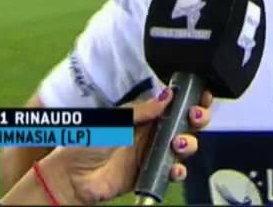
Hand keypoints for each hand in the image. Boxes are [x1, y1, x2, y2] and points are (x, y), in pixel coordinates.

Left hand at [41, 88, 212, 204]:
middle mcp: (150, 132)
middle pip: (185, 122)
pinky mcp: (150, 173)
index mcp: (143, 114)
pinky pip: (172, 170)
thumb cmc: (85, 143)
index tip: (201, 95)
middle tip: (195, 117)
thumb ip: (143, 110)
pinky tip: (174, 168)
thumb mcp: (114, 120)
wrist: (71, 177)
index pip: (173, 102)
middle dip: (197, 118)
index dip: (190, 98)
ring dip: (189, 143)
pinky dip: (178, 170)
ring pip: (183, 145)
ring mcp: (151, 153)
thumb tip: (167, 95)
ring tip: (178, 144)